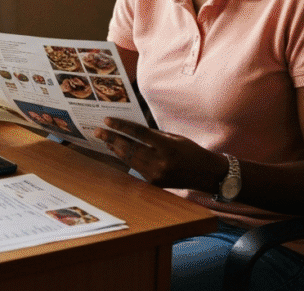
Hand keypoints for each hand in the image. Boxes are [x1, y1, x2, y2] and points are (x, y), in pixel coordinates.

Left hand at [94, 117, 226, 191]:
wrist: (205, 174)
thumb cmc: (191, 151)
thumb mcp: (174, 138)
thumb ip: (153, 135)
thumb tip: (130, 131)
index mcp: (168, 147)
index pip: (138, 134)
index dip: (121, 126)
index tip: (107, 120)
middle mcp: (161, 163)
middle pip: (130, 148)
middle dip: (112, 138)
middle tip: (98, 131)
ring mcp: (156, 175)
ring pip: (129, 160)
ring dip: (115, 149)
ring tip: (105, 139)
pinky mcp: (154, 184)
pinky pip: (136, 169)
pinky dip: (125, 159)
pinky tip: (117, 151)